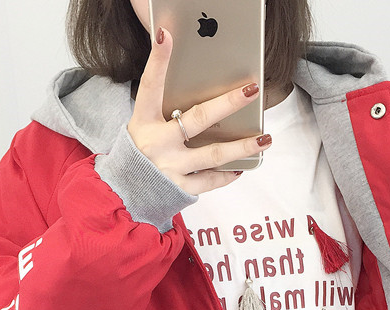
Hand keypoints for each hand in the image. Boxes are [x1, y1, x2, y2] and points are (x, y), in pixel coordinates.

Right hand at [126, 27, 270, 194]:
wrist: (124, 194)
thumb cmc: (139, 155)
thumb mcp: (143, 128)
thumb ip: (164, 111)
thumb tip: (198, 94)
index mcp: (144, 122)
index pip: (150, 86)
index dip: (158, 61)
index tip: (166, 35)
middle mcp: (157, 143)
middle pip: (198, 118)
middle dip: (228, 103)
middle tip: (251, 91)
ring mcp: (170, 167)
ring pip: (214, 154)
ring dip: (242, 146)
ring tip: (264, 139)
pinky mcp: (179, 188)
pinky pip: (209, 180)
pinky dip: (226, 175)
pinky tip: (241, 168)